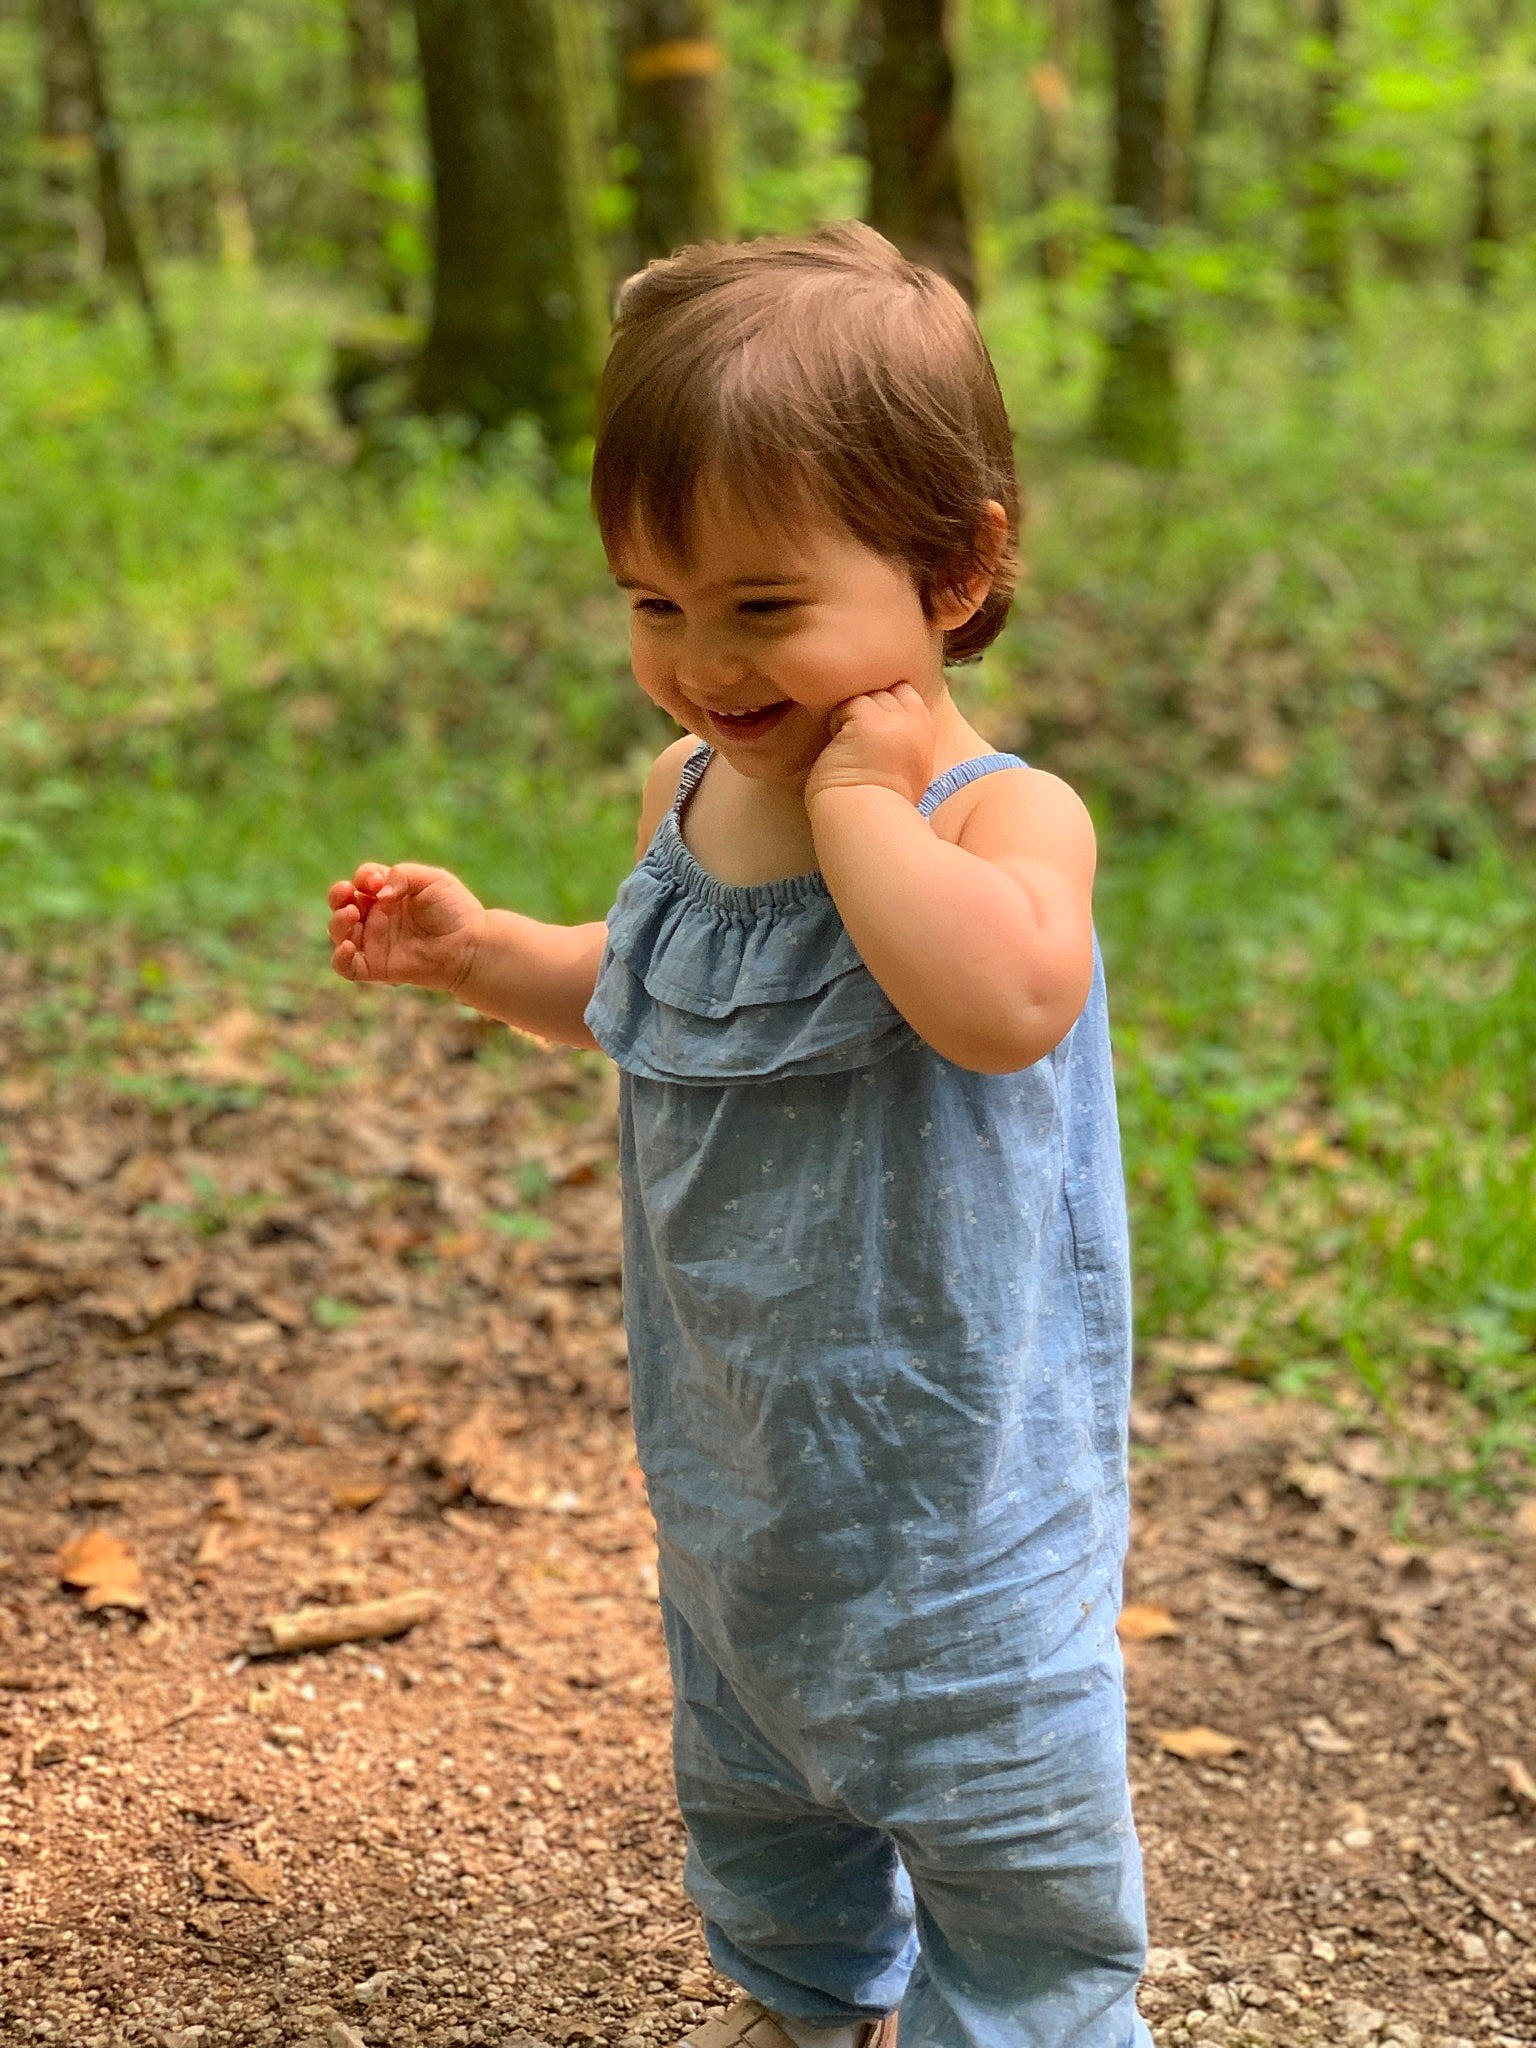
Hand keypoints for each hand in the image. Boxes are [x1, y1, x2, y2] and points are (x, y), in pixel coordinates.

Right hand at [327, 862, 487, 993]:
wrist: (470, 945)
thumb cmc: (455, 911)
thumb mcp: (433, 879)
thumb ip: (403, 875)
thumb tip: (378, 895)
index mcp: (390, 894)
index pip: (363, 881)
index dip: (363, 878)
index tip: (377, 882)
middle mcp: (379, 917)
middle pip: (342, 904)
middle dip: (338, 895)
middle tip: (347, 893)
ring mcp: (375, 942)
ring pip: (339, 932)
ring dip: (337, 922)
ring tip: (352, 914)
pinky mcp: (376, 967)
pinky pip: (346, 967)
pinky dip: (339, 958)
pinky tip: (347, 946)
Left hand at [803, 683, 935, 809]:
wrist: (867, 823)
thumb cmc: (877, 806)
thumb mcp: (907, 769)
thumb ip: (902, 740)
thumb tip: (879, 723)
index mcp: (926, 736)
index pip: (906, 694)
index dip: (885, 706)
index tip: (871, 731)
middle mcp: (914, 723)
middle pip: (887, 691)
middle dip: (868, 709)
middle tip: (855, 742)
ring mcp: (892, 720)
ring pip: (867, 695)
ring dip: (851, 715)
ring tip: (847, 748)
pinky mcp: (867, 722)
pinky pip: (848, 704)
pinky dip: (837, 723)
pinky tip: (838, 749)